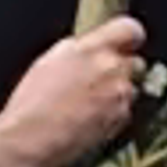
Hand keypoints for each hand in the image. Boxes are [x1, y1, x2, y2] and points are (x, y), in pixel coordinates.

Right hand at [0, 15, 147, 166]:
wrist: (31, 138)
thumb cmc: (33, 103)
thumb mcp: (50, 59)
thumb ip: (80, 48)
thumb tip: (92, 47)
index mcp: (90, 48)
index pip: (130, 29)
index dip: (129, 36)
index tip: (125, 42)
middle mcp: (110, 68)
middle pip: (135, 61)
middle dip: (121, 69)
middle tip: (99, 79)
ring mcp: (118, 94)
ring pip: (131, 88)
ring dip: (117, 93)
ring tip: (88, 103)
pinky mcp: (121, 118)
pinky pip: (125, 110)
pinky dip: (113, 113)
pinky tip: (90, 117)